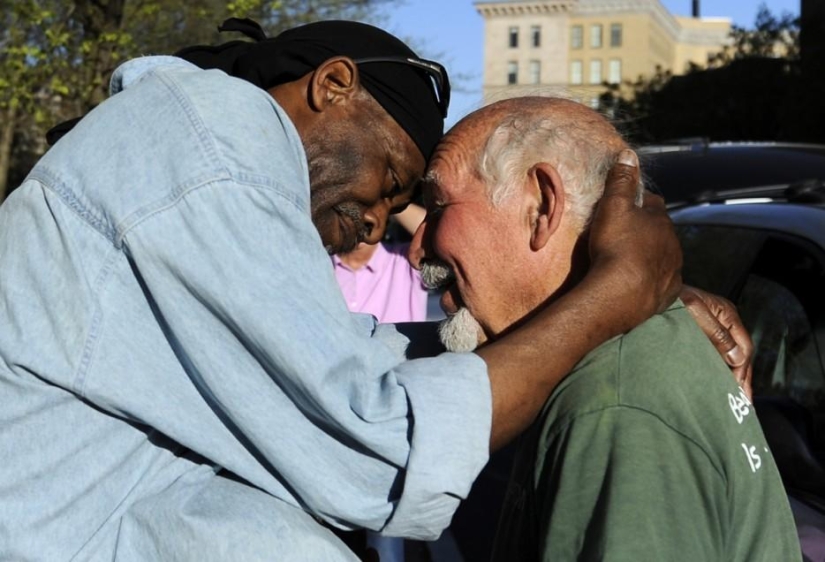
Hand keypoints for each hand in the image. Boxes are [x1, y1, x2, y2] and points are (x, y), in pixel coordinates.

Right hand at [588, 149, 682, 322]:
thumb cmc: (615, 246)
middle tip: (624, 235)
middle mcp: (673, 245)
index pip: (653, 204)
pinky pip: (661, 283)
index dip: (638, 203)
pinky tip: (638, 283)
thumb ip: (621, 181)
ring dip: (650, 256)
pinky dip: (651, 280)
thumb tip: (629, 155)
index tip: (625, 205)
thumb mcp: (613, 206)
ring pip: (663, 258)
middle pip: (660, 233)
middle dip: (646, 231)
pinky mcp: (666, 294)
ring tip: (629, 261)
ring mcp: (672, 271)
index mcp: (661, 221)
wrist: (620, 294)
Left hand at [681, 285, 753, 398]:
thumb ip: (716, 333)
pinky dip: (720, 371)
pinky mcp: (702, 336)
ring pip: (730, 357)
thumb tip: (737, 357)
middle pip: (740, 354)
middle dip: (742, 378)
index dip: (741, 369)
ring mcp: (714, 329)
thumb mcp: (694, 313)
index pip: (744, 346)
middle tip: (744, 403)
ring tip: (735, 399)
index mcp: (727, 314)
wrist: (649, 295)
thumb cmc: (671, 300)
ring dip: (733, 377)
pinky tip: (719, 384)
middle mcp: (724, 322)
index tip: (737, 390)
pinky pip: (717, 356)